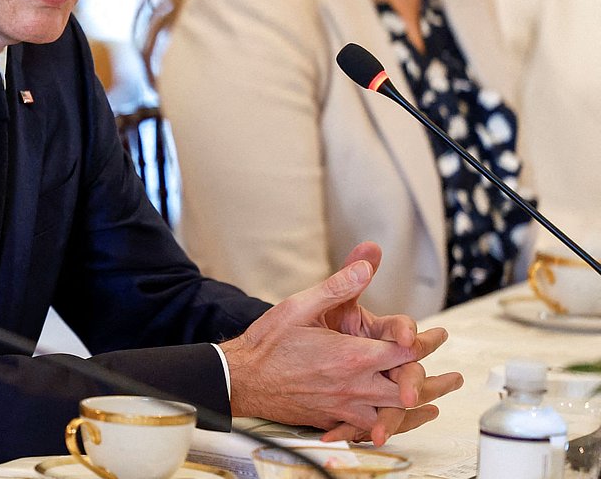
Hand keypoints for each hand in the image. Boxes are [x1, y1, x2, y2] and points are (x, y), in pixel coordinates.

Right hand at [220, 242, 461, 440]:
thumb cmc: (267, 343)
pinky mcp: (332, 419)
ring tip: (436, 405)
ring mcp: (344, 406)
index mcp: (351, 355)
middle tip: (454, 378)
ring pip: (394, 414)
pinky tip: (392, 426)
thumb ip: (339, 286)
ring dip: (419, 409)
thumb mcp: (301, 305)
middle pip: (409, 389)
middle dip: (435, 383)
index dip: (426, 342)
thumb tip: (367, 266)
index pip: (404, 351)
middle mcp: (353, 385)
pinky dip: (388, 427)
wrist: (241, 378)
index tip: (438, 336)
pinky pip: (368, 429)